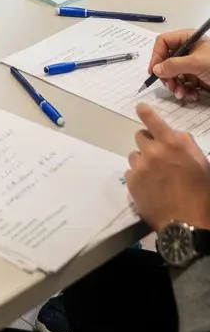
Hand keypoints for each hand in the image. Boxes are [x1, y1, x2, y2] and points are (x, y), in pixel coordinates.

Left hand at [126, 103, 209, 230]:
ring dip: (143, 160)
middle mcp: (153, 152)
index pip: (153, 121)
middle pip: (140, 136)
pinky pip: (131, 172)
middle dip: (148, 143)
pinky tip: (150, 188)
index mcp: (172, 144)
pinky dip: (138, 176)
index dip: (146, 112)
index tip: (140, 107)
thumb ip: (186, 144)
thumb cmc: (200, 193)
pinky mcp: (131, 183)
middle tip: (158, 156)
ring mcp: (140, 168)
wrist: (188, 224)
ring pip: (135, 155)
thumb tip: (173, 134)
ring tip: (156, 176)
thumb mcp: (201, 163)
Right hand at [147, 30, 209, 100]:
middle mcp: (188, 50)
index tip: (154, 72)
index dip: (156, 56)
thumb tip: (156, 70)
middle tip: (170, 87)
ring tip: (181, 94)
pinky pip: (183, 83)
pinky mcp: (197, 78)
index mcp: (188, 38)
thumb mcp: (196, 63)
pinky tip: (191, 96)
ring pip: (173, 74)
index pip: (163, 42)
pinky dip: (185, 91)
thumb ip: (174, 65)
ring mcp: (192, 65)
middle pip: (166, 60)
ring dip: (175, 86)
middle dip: (167, 76)